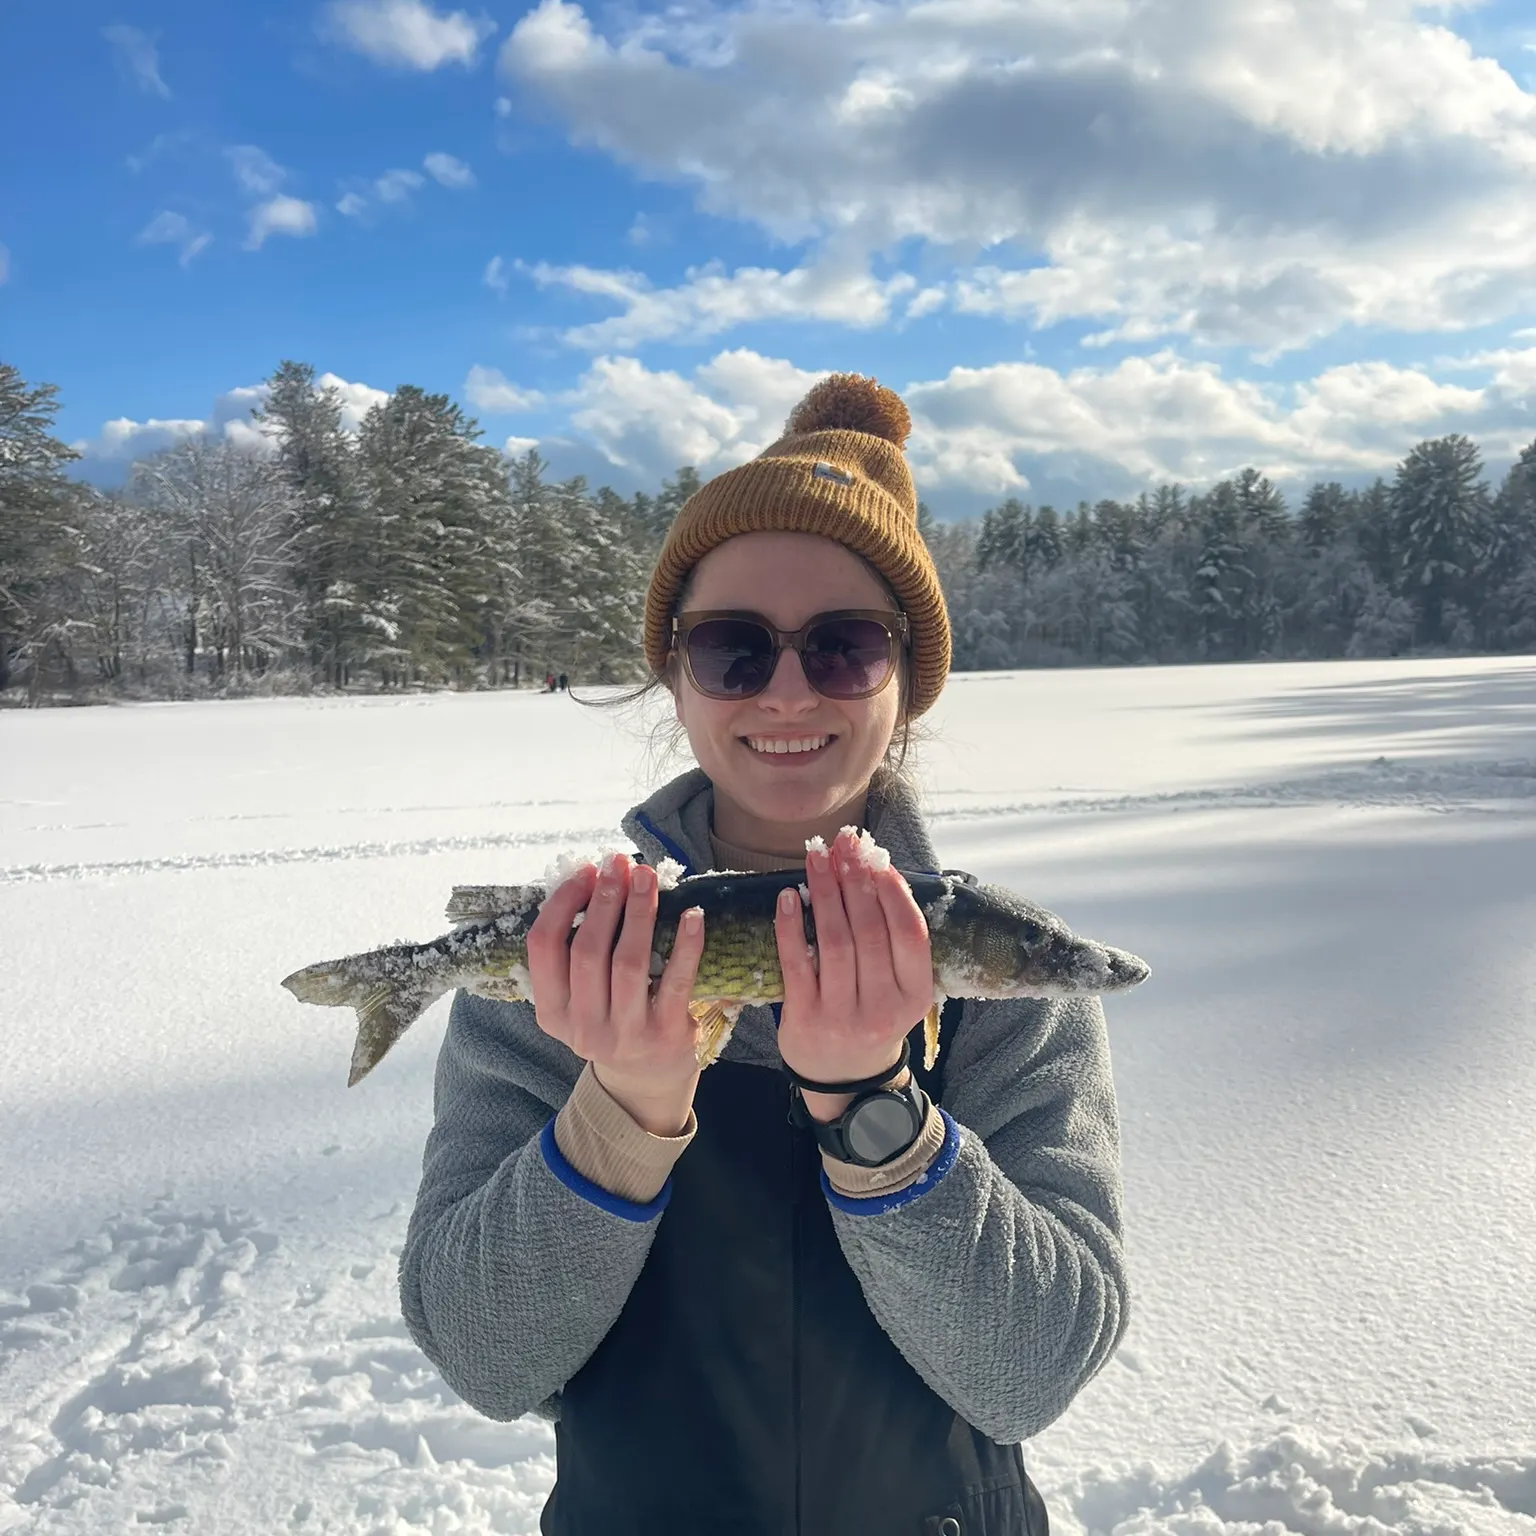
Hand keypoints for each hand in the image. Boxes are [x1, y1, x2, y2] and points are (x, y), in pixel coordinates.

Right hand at [526, 853, 706, 1134]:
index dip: (562, 903)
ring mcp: (625, 1033)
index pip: (543, 947)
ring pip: (627, 962)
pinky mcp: (666, 1034)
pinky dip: (685, 945)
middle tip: (619, 863)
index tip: (585, 871)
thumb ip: (576, 950)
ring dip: (637, 911)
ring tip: (647, 876)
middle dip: (603, 899)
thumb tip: (592, 878)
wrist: (647, 1081)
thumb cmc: (612, 1018)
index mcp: (553, 1012)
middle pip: (586, 950)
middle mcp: (582, 1027)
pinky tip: (693, 915)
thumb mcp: (579, 997)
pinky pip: (675, 981)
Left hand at [774, 828, 933, 1118]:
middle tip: (843, 844)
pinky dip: (791, 926)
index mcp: (914, 995)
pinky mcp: (805, 1019)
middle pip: (869, 931)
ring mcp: (843, 1015)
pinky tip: (788, 896)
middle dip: (855, 880)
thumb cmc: (872, 1015)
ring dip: (824, 892)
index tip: (877, 858)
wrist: (843, 1079)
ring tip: (816, 857)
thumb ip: (892, 940)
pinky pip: (797, 963)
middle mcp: (882, 1006)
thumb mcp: (898, 988)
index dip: (893, 892)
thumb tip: (876, 870)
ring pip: (834, 941)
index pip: (909, 934)